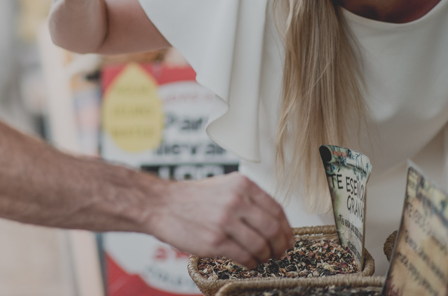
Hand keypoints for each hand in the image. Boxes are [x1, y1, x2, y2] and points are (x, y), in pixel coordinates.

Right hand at [149, 173, 294, 267]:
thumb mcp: (223, 186)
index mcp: (241, 185)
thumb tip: (273, 221)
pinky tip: (247, 262)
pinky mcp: (215, 241)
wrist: (160, 204)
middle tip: (280, 253)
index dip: (286, 228)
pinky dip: (251, 263)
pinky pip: (245, 257)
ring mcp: (225, 221)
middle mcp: (236, 200)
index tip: (287, 238)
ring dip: (265, 256)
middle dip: (281, 245)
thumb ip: (248, 198)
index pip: (276, 209)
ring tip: (261, 258)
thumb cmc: (191, 198)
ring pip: (261, 245)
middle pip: (273, 229)